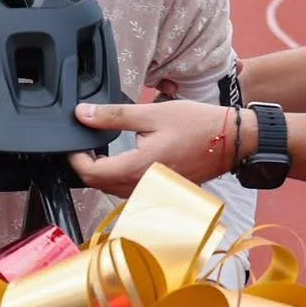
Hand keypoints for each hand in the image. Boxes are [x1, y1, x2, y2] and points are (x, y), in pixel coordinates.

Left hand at [68, 99, 243, 197]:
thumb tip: (82, 114)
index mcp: (138, 168)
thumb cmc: (197, 125)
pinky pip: (128, 191)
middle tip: (84, 141)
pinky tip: (121, 159)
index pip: (90, 173)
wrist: (232, 141)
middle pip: (98, 184)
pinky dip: (118, 177)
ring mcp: (152, 193)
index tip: (73, 142)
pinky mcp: (160, 192)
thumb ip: (113, 116)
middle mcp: (143, 187)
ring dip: (102, 173)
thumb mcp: (152, 113)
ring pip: (112, 190)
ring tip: (99, 149)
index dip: (75, 157)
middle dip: (85, 164)